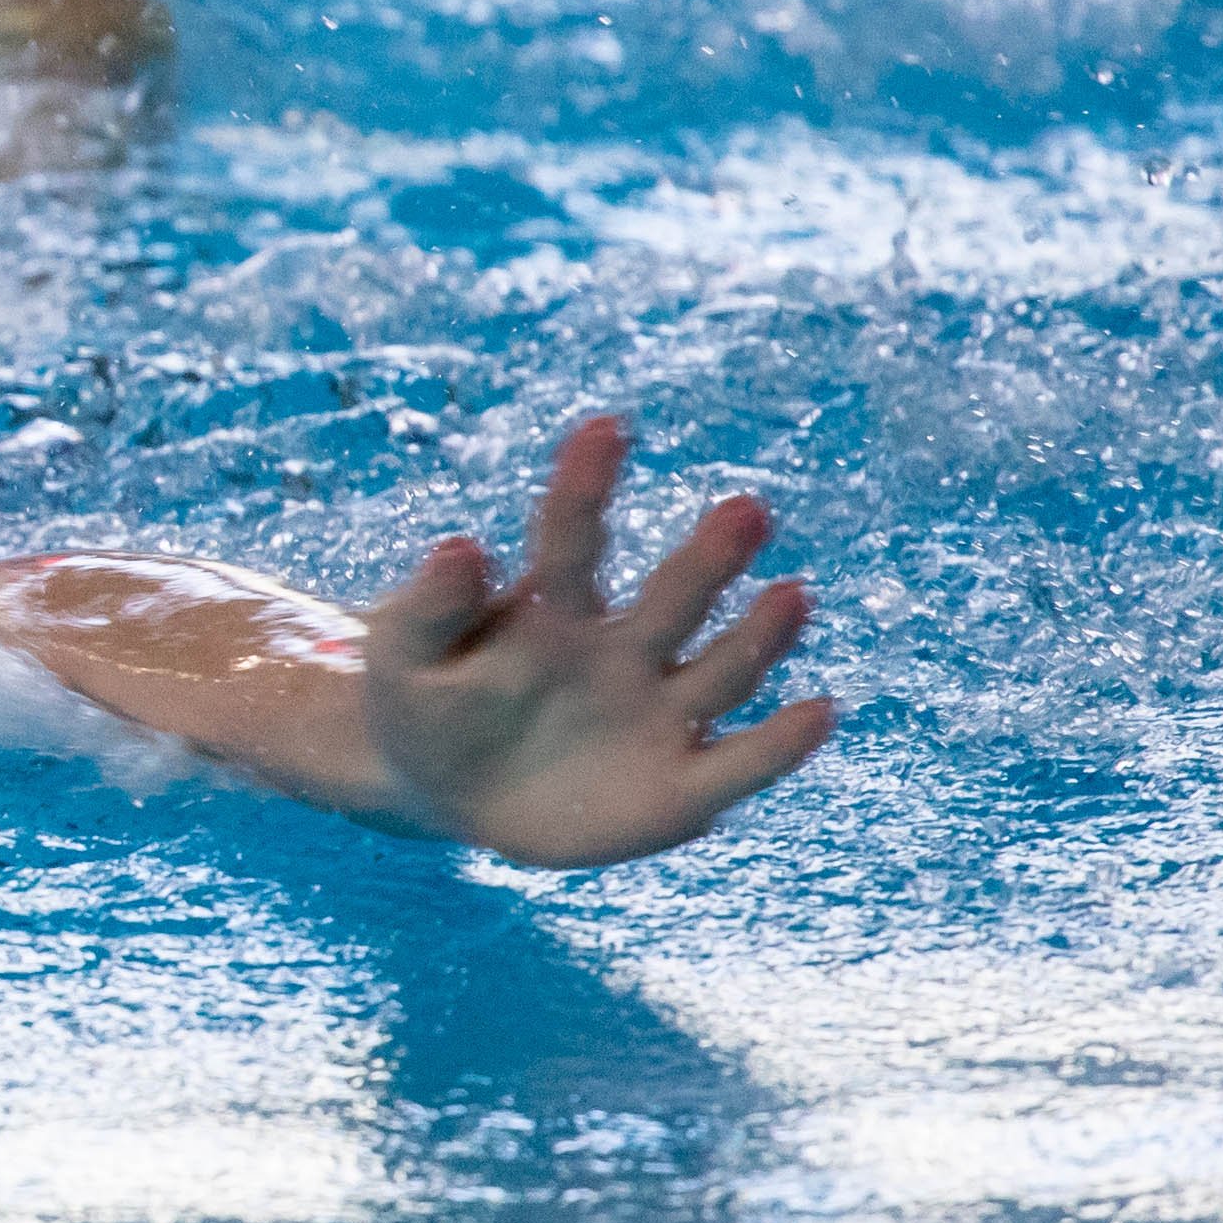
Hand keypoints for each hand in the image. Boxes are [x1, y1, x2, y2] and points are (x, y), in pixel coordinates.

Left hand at [358, 413, 835, 867]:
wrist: (445, 794)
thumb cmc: (424, 707)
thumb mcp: (403, 662)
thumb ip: (429, 610)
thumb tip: (460, 545)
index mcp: (554, 609)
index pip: (575, 538)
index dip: (587, 485)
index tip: (606, 427)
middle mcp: (624, 650)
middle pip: (675, 597)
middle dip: (709, 557)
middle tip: (746, 508)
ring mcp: (658, 715)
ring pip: (722, 671)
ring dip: (759, 637)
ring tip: (792, 595)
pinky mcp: (682, 787)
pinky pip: (737, 764)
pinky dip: (778, 744)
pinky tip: (820, 711)